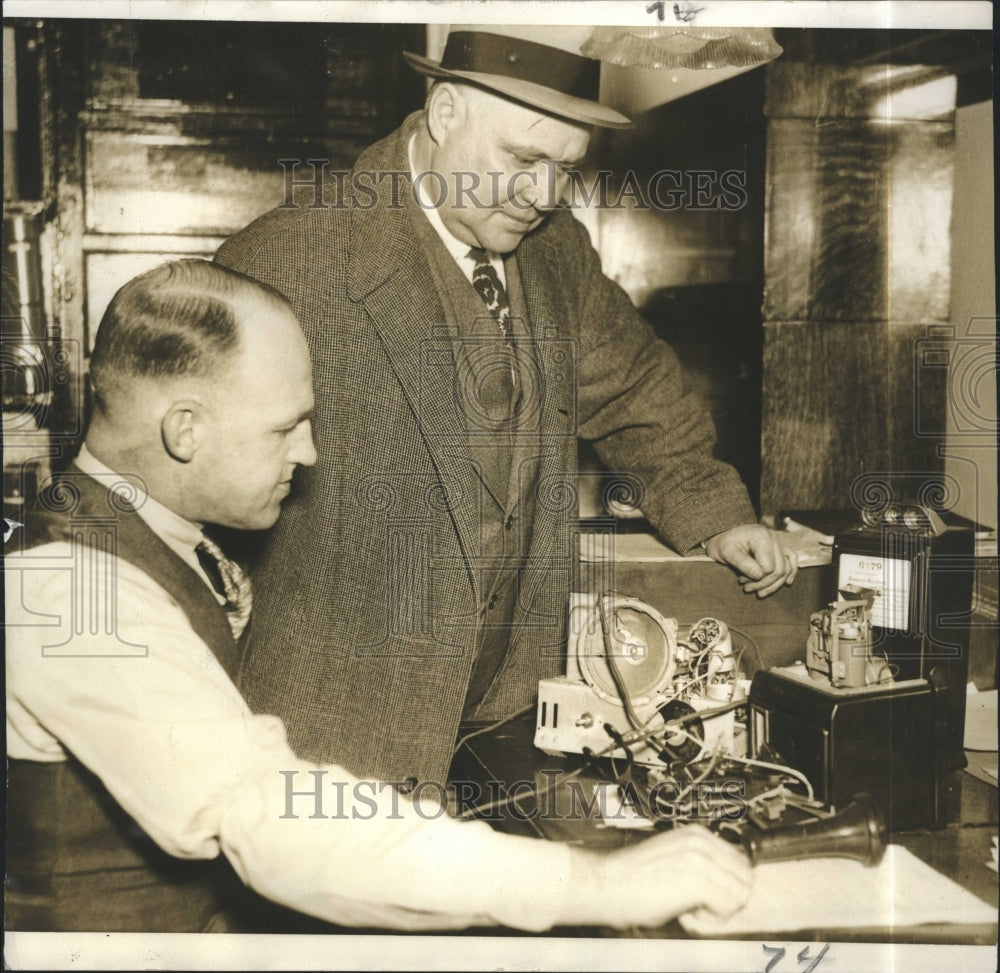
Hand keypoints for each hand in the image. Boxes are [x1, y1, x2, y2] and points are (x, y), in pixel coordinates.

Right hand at [559, 825, 751, 927]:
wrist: (605, 884)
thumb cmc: (634, 881)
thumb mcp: (673, 861)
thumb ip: (701, 866)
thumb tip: (733, 886)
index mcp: (698, 834)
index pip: (741, 864)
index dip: (725, 888)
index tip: (699, 897)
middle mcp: (701, 841)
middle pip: (745, 879)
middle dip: (726, 899)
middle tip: (695, 905)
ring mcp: (699, 858)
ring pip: (740, 895)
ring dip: (717, 910)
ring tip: (686, 907)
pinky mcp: (695, 879)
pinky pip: (727, 907)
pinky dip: (709, 919)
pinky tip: (683, 912)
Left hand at [703, 524, 798, 597]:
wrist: (722, 535)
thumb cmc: (722, 544)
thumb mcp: (726, 552)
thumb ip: (742, 563)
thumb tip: (759, 576)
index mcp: (761, 537)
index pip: (768, 567)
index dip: (757, 579)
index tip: (741, 581)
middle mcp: (773, 538)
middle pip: (779, 569)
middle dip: (764, 584)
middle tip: (747, 588)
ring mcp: (777, 542)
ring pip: (786, 568)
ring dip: (774, 584)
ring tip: (759, 591)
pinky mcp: (778, 547)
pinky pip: (791, 560)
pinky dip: (790, 572)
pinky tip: (787, 583)